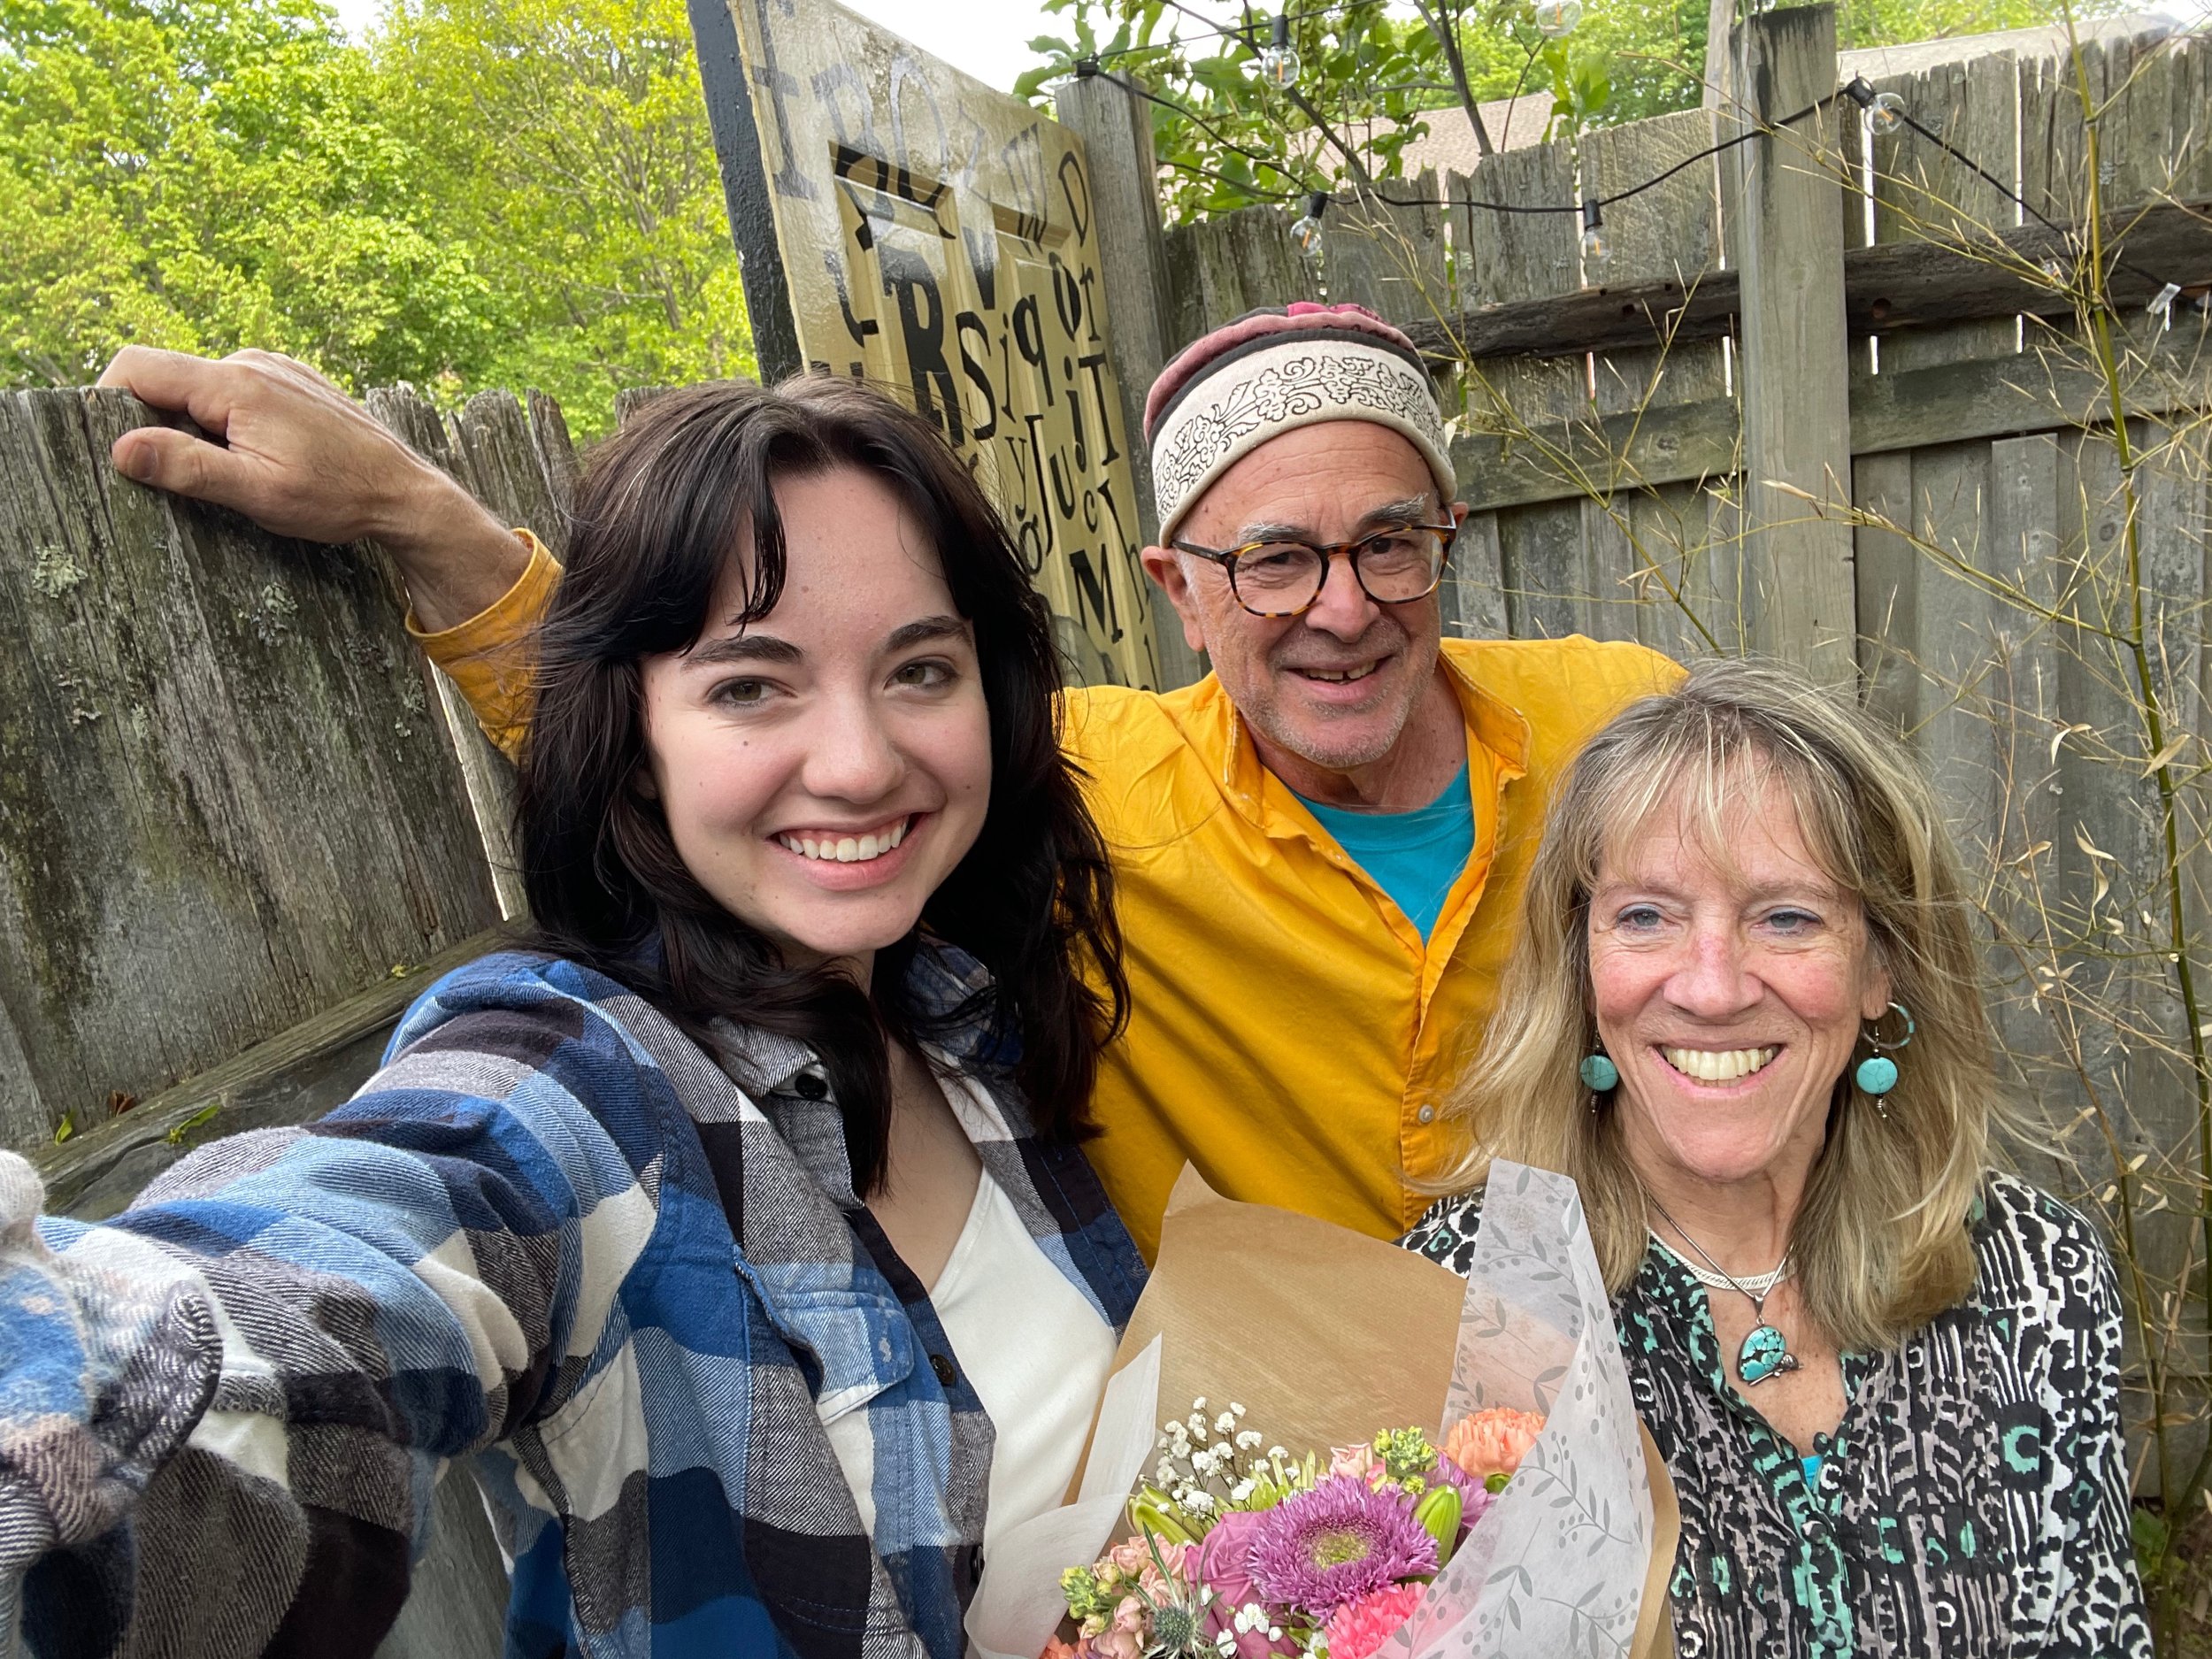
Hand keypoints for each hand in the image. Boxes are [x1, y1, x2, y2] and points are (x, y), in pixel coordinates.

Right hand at [97, 347, 531, 631]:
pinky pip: (237, 392)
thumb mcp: (257, 493)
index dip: (109, 401)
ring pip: (202, 387)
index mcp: (236, 384)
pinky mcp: (292, 382)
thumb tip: (122, 448)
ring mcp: (276, 368)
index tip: (115, 446)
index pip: (137, 366)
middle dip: (156, 420)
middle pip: (168, 377)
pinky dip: (228, 422)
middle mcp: (253, 363)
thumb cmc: (338, 497)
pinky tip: (257, 458)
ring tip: (229, 472)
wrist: (406, 493)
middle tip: (176, 473)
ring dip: (196, 425)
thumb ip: (187, 467)